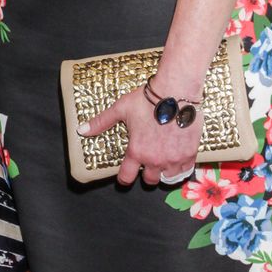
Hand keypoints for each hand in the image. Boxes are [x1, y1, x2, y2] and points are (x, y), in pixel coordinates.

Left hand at [79, 87, 202, 187]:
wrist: (176, 91)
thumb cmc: (148, 99)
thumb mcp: (120, 109)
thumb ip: (101, 122)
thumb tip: (81, 130)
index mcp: (136, 151)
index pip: (127, 177)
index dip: (124, 178)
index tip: (126, 176)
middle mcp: (155, 159)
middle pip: (149, 181)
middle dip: (146, 175)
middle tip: (147, 166)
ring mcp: (174, 158)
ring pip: (168, 178)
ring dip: (164, 173)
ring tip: (163, 164)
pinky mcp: (190, 153)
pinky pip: (186, 170)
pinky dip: (182, 168)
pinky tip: (179, 162)